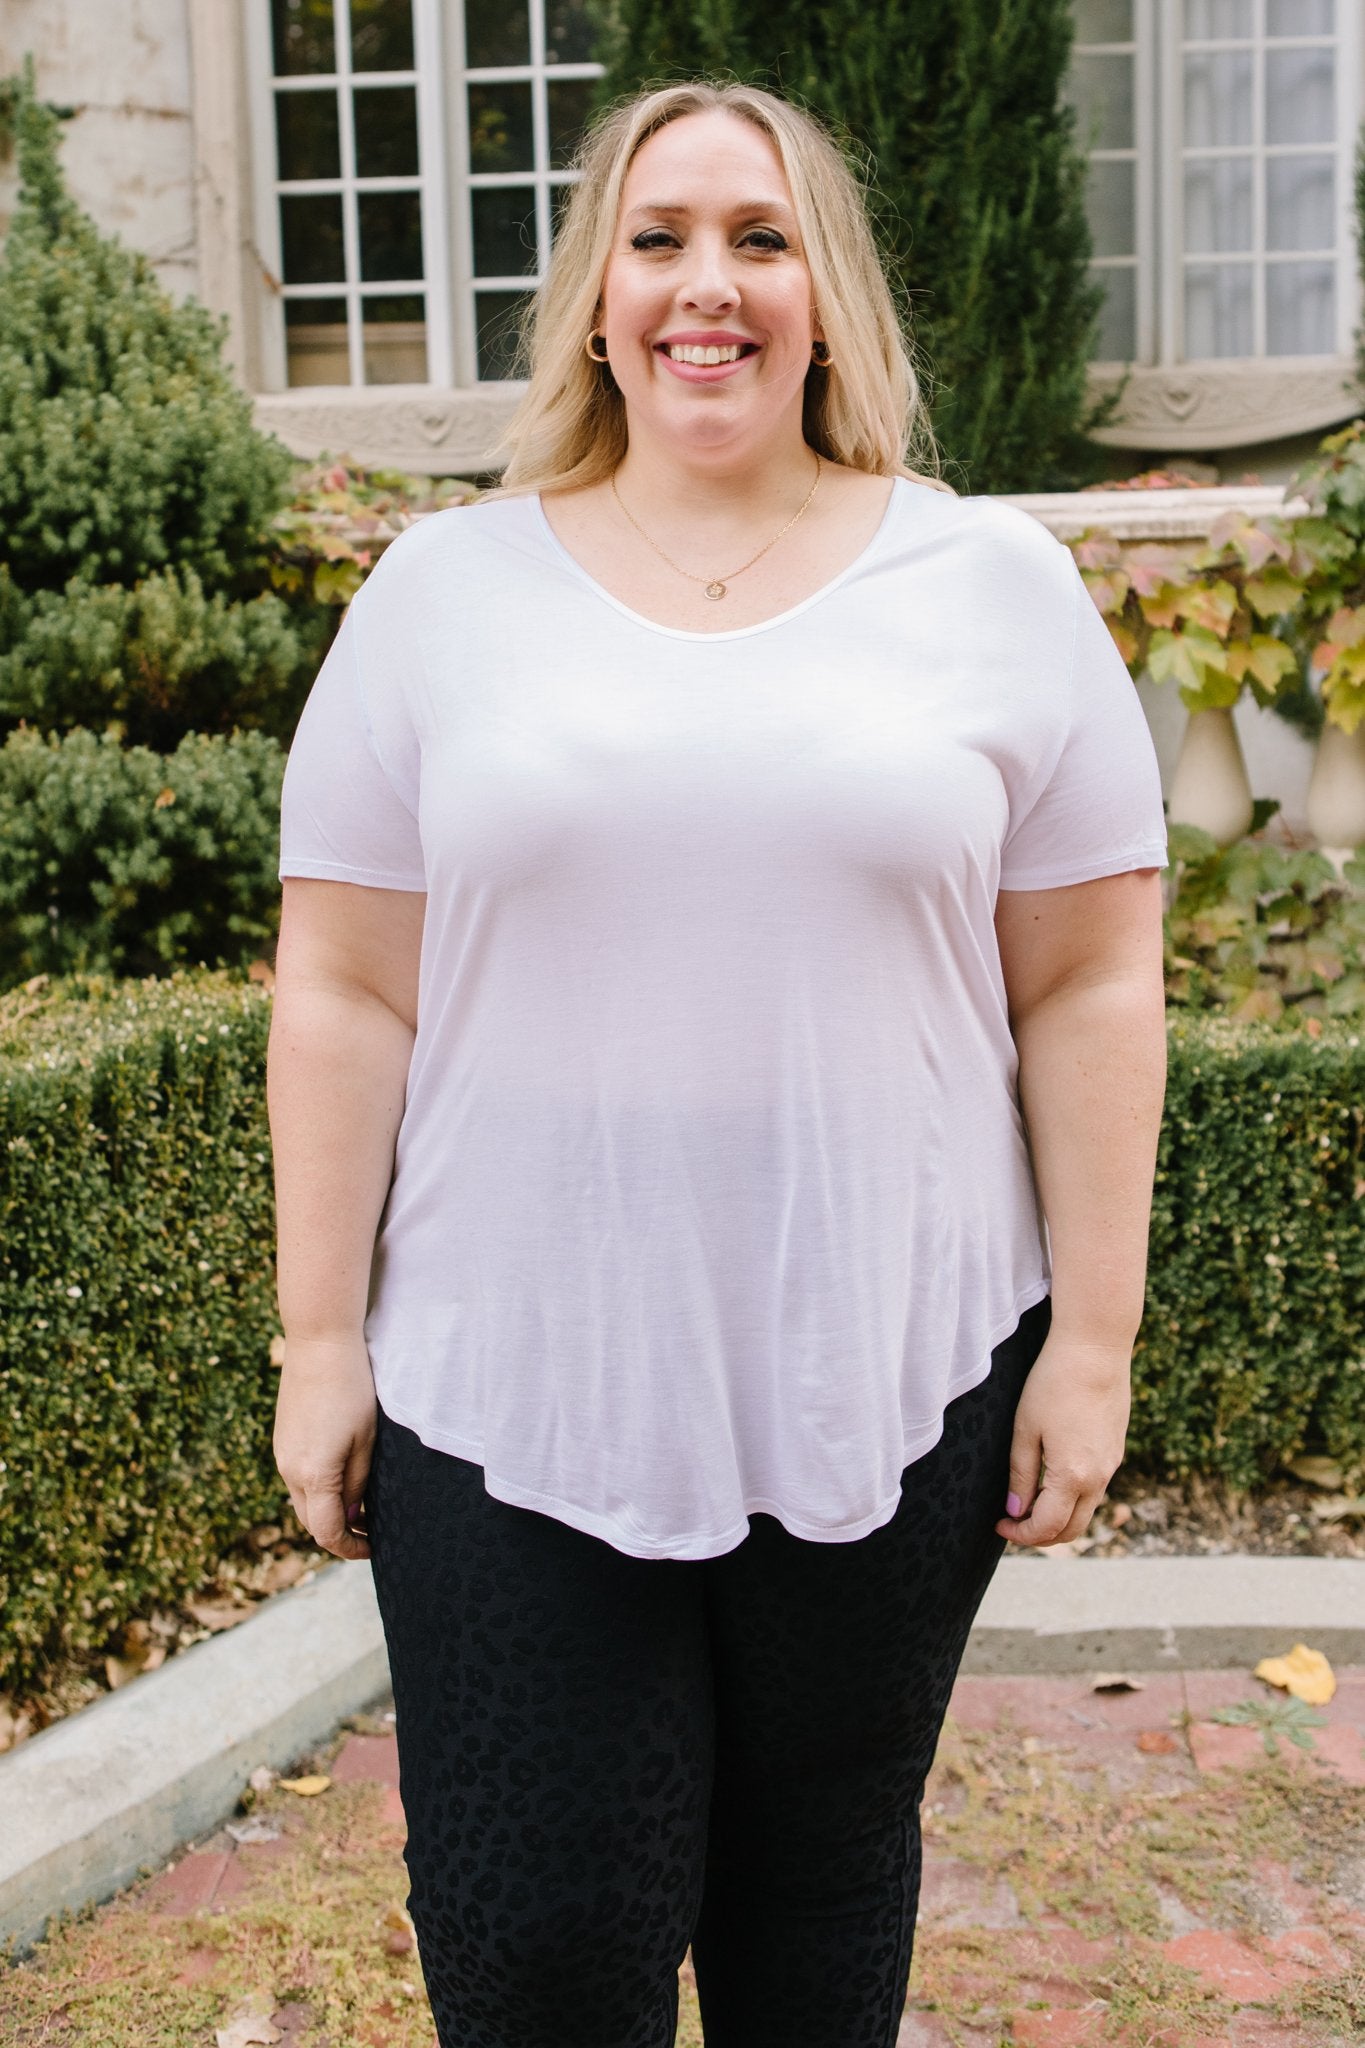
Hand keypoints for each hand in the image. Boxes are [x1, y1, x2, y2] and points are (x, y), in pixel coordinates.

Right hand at [273, 1333, 377, 1561]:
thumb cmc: (352, 1388)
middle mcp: (289, 1471)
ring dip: (327, 1510)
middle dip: (339, 1532)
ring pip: (302, 1501)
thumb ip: (357, 1483)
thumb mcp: (366, 1440)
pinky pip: (297, 1478)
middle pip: (310, 1522)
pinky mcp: (282, 1440)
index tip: (373, 1548)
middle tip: (371, 1530)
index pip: (327, 1532)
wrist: (319, 1343)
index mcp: (313, 1475)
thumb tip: (352, 1516)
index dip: (350, 1548)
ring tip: (361, 1504)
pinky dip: (317, 1490)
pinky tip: (341, 1477)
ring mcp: (282, 1455)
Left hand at [995, 1331, 1131, 1548]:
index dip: (1020, 1534)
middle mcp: (1099, 1478)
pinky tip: (1052, 1481)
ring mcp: (1112, 1465)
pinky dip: (1074, 1499)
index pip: (1046, 1527)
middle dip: (1041, 1536)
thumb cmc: (1054, 1383)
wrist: (1096, 1349)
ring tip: (1029, 1503)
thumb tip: (1015, 1509)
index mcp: (1073, 1476)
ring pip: (1086, 1511)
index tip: (1000, 1525)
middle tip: (1013, 1524)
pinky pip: (1096, 1489)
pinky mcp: (1116, 1451)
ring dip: (1059, 1519)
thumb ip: (1022, 1474)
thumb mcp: (1026, 1429)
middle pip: (1072, 1530)